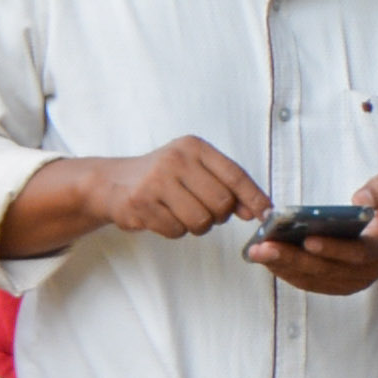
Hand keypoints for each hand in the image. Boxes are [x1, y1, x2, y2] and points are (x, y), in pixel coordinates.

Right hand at [93, 136, 271, 243]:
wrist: (112, 182)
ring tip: (182, 212)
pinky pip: (176, 230)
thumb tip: (256, 209)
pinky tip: (163, 216)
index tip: (266, 214)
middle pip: (221, 203)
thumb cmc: (162, 176)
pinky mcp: (141, 204)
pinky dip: (175, 230)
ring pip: (200, 221)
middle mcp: (176, 159)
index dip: (254, 197)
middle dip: (219, 216)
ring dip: (196, 225)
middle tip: (207, 212)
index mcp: (194, 147)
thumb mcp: (194, 168)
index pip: (235, 174)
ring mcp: (156, 181)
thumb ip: (225, 185)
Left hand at [252, 175, 377, 300]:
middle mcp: (364, 274)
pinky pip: (306, 281)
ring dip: (282, 266)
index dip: (333, 248)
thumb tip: (359, 199)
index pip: (356, 254)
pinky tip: (264, 256)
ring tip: (256, 250)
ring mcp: (347, 283)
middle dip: (292, 258)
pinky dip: (284, 270)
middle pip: (325, 269)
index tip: (308, 239)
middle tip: (263, 247)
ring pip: (311, 278)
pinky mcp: (332, 286)